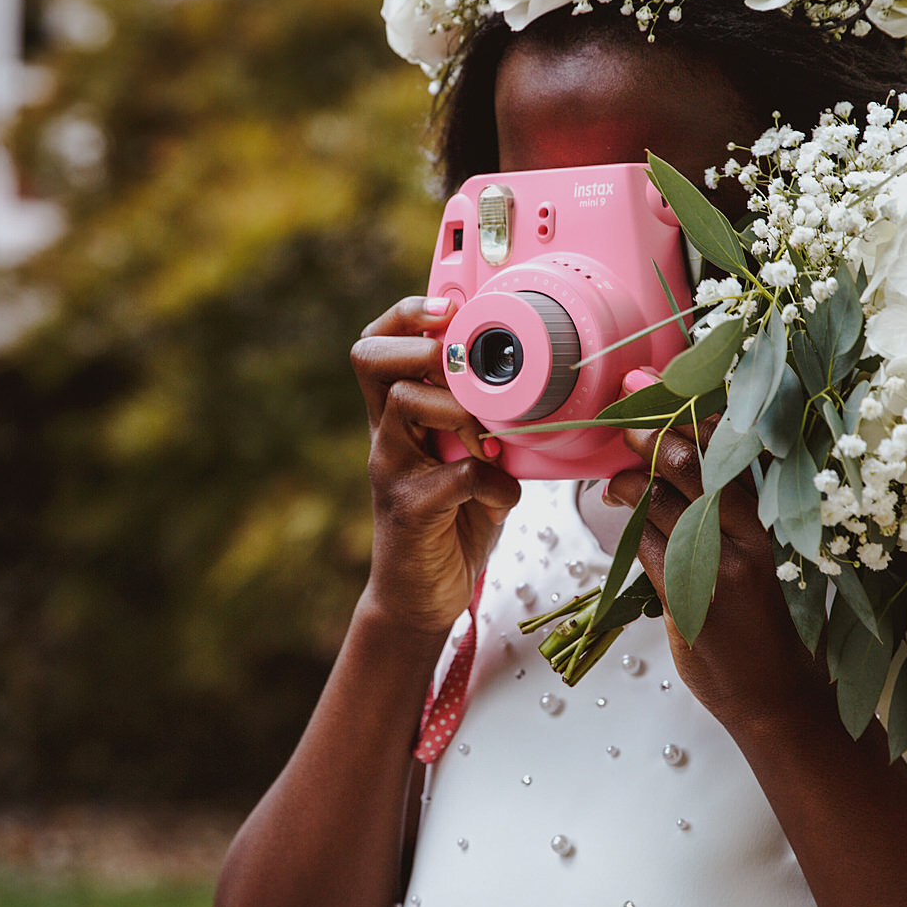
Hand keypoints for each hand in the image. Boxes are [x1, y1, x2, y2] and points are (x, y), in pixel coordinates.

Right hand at [352, 296, 522, 634]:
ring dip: (460, 410)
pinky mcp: (411, 511)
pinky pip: (458, 476)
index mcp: (397, 418)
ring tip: (486, 440)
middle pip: (369, 357)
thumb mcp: (468, 461)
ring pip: (405, 403)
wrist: (420, 598)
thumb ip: (485, 425)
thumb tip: (537, 391)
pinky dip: (495, 484)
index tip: (450, 308)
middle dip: (421, 346)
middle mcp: (386, 437)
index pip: (377, 344)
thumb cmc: (451, 522)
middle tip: (459, 370)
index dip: (406, 315)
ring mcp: (391, 471)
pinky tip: (501, 498)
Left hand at [605, 421, 818, 725]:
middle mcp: (754, 532)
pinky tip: (618, 508)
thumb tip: (683, 458)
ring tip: (617, 478)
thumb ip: (732, 510)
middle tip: (626, 420)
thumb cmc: (766, 619)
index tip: (658, 388)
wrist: (776, 693)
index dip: (692, 413)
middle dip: (652, 433)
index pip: (734, 447)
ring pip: (666, 498)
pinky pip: (648, 543)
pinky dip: (628, 521)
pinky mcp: (692, 595)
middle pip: (696, 462)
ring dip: (631, 479)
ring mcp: (723, 563)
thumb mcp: (764, 554)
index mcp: (775, 516)